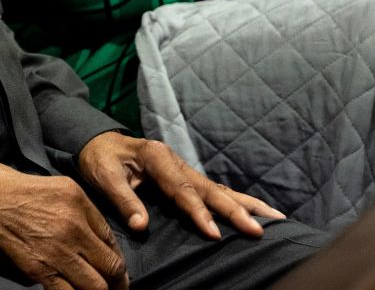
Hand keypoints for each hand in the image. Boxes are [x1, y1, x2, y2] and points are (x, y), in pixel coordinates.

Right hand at [0, 159, 128, 289]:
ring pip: (94, 287)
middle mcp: (72, 227)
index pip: (112, 242)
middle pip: (111, 268)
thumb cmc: (14, 188)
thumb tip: (101, 242)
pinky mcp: (37, 270)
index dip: (118, 262)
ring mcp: (55, 251)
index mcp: (78, 203)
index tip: (119, 274)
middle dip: (118, 284)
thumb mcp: (58, 186)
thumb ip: (84, 212)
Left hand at [76, 132, 283, 240]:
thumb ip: (123, 199)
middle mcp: (176, 161)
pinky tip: (256, 212)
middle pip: (209, 188)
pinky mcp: (187, 177)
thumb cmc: (100, 159)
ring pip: (219, 188)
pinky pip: (215, 190)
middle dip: (234, 210)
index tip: (214, 233)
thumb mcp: (104, 176)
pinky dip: (237, 201)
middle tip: (257, 230)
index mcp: (157, 157)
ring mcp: (184, 168)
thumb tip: (141, 225)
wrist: (98, 142)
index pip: (182, 189)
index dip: (199, 212)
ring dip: (246, 205)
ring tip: (276, 220)